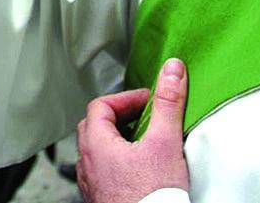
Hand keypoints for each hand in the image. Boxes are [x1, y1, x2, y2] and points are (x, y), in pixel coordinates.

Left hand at [76, 58, 189, 202]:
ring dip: (118, 142)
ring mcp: (91, 185)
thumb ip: (168, 104)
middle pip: (95, 127)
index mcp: (95, 144)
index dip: (125, 98)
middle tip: (146, 118)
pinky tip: (139, 172)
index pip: (100, 106)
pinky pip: (102, 175)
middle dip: (120, 117)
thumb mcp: (165, 142)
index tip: (149, 101)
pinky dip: (117, 165)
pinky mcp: (101, 201)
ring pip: (97, 153)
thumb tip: (172, 69)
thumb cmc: (153, 196)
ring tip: (145, 144)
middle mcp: (86, 164)